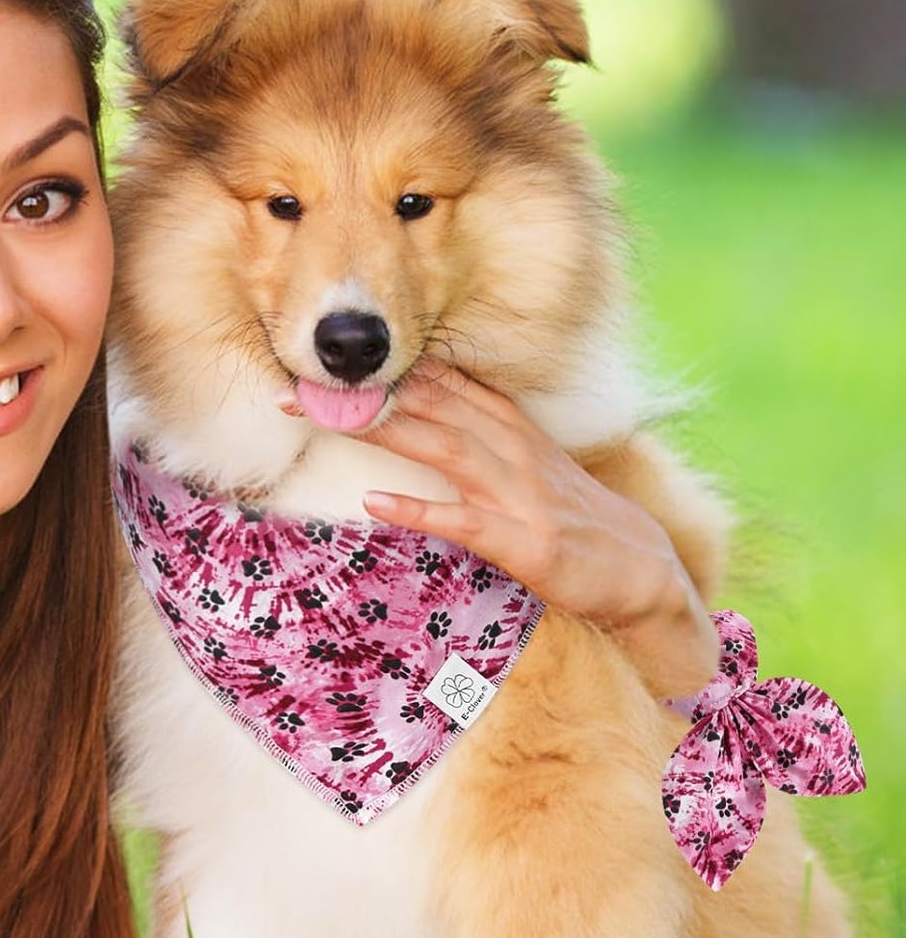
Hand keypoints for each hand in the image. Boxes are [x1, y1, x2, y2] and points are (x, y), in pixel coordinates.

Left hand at [293, 362, 718, 697]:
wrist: (639, 570)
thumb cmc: (574, 520)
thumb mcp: (526, 468)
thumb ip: (479, 439)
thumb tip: (424, 416)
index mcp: (509, 427)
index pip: (438, 384)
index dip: (381, 373)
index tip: (322, 368)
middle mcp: (511, 448)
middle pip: (429, 405)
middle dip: (362, 395)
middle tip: (296, 388)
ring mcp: (517, 491)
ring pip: (441, 446)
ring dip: (381, 430)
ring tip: (325, 421)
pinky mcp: (522, 538)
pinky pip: (461, 520)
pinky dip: (418, 508)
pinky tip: (374, 500)